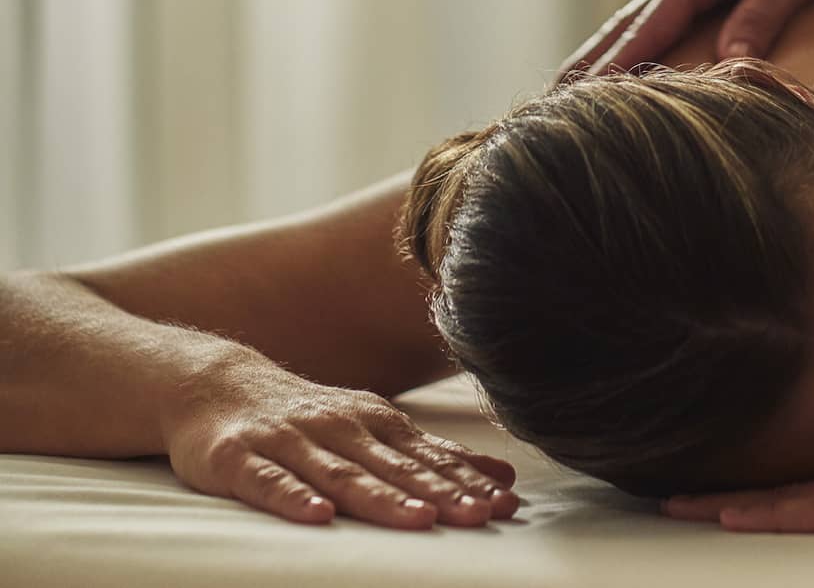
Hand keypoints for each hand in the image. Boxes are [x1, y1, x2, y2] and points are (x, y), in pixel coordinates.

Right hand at [160, 351, 518, 528]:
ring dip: (383, 496)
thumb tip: (502, 476)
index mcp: (375, 422)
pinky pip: (269, 482)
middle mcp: (339, 428)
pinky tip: (318, 517)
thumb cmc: (308, 417)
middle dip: (441, 492)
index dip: (468, 481)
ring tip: (421, 518)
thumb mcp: (374, 427)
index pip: (429, 456)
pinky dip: (294, 498)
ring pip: (342, 474)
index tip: (506, 504)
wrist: (216, 386)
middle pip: (396, 466)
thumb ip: (432, 454)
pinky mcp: (239, 459)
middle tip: (481, 515)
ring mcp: (290, 442)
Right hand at [556, 0, 813, 79]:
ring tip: (572, 89)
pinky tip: (632, 61)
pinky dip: (639, 41)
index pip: (648, 28)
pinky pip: (666, 17)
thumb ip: (762, 14)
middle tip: (548, 101)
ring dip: (605, 53)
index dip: (615, 67)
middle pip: (626, 25)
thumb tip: (728, 64)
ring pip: (641, 20)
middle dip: (588, 63)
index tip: (579, 100)